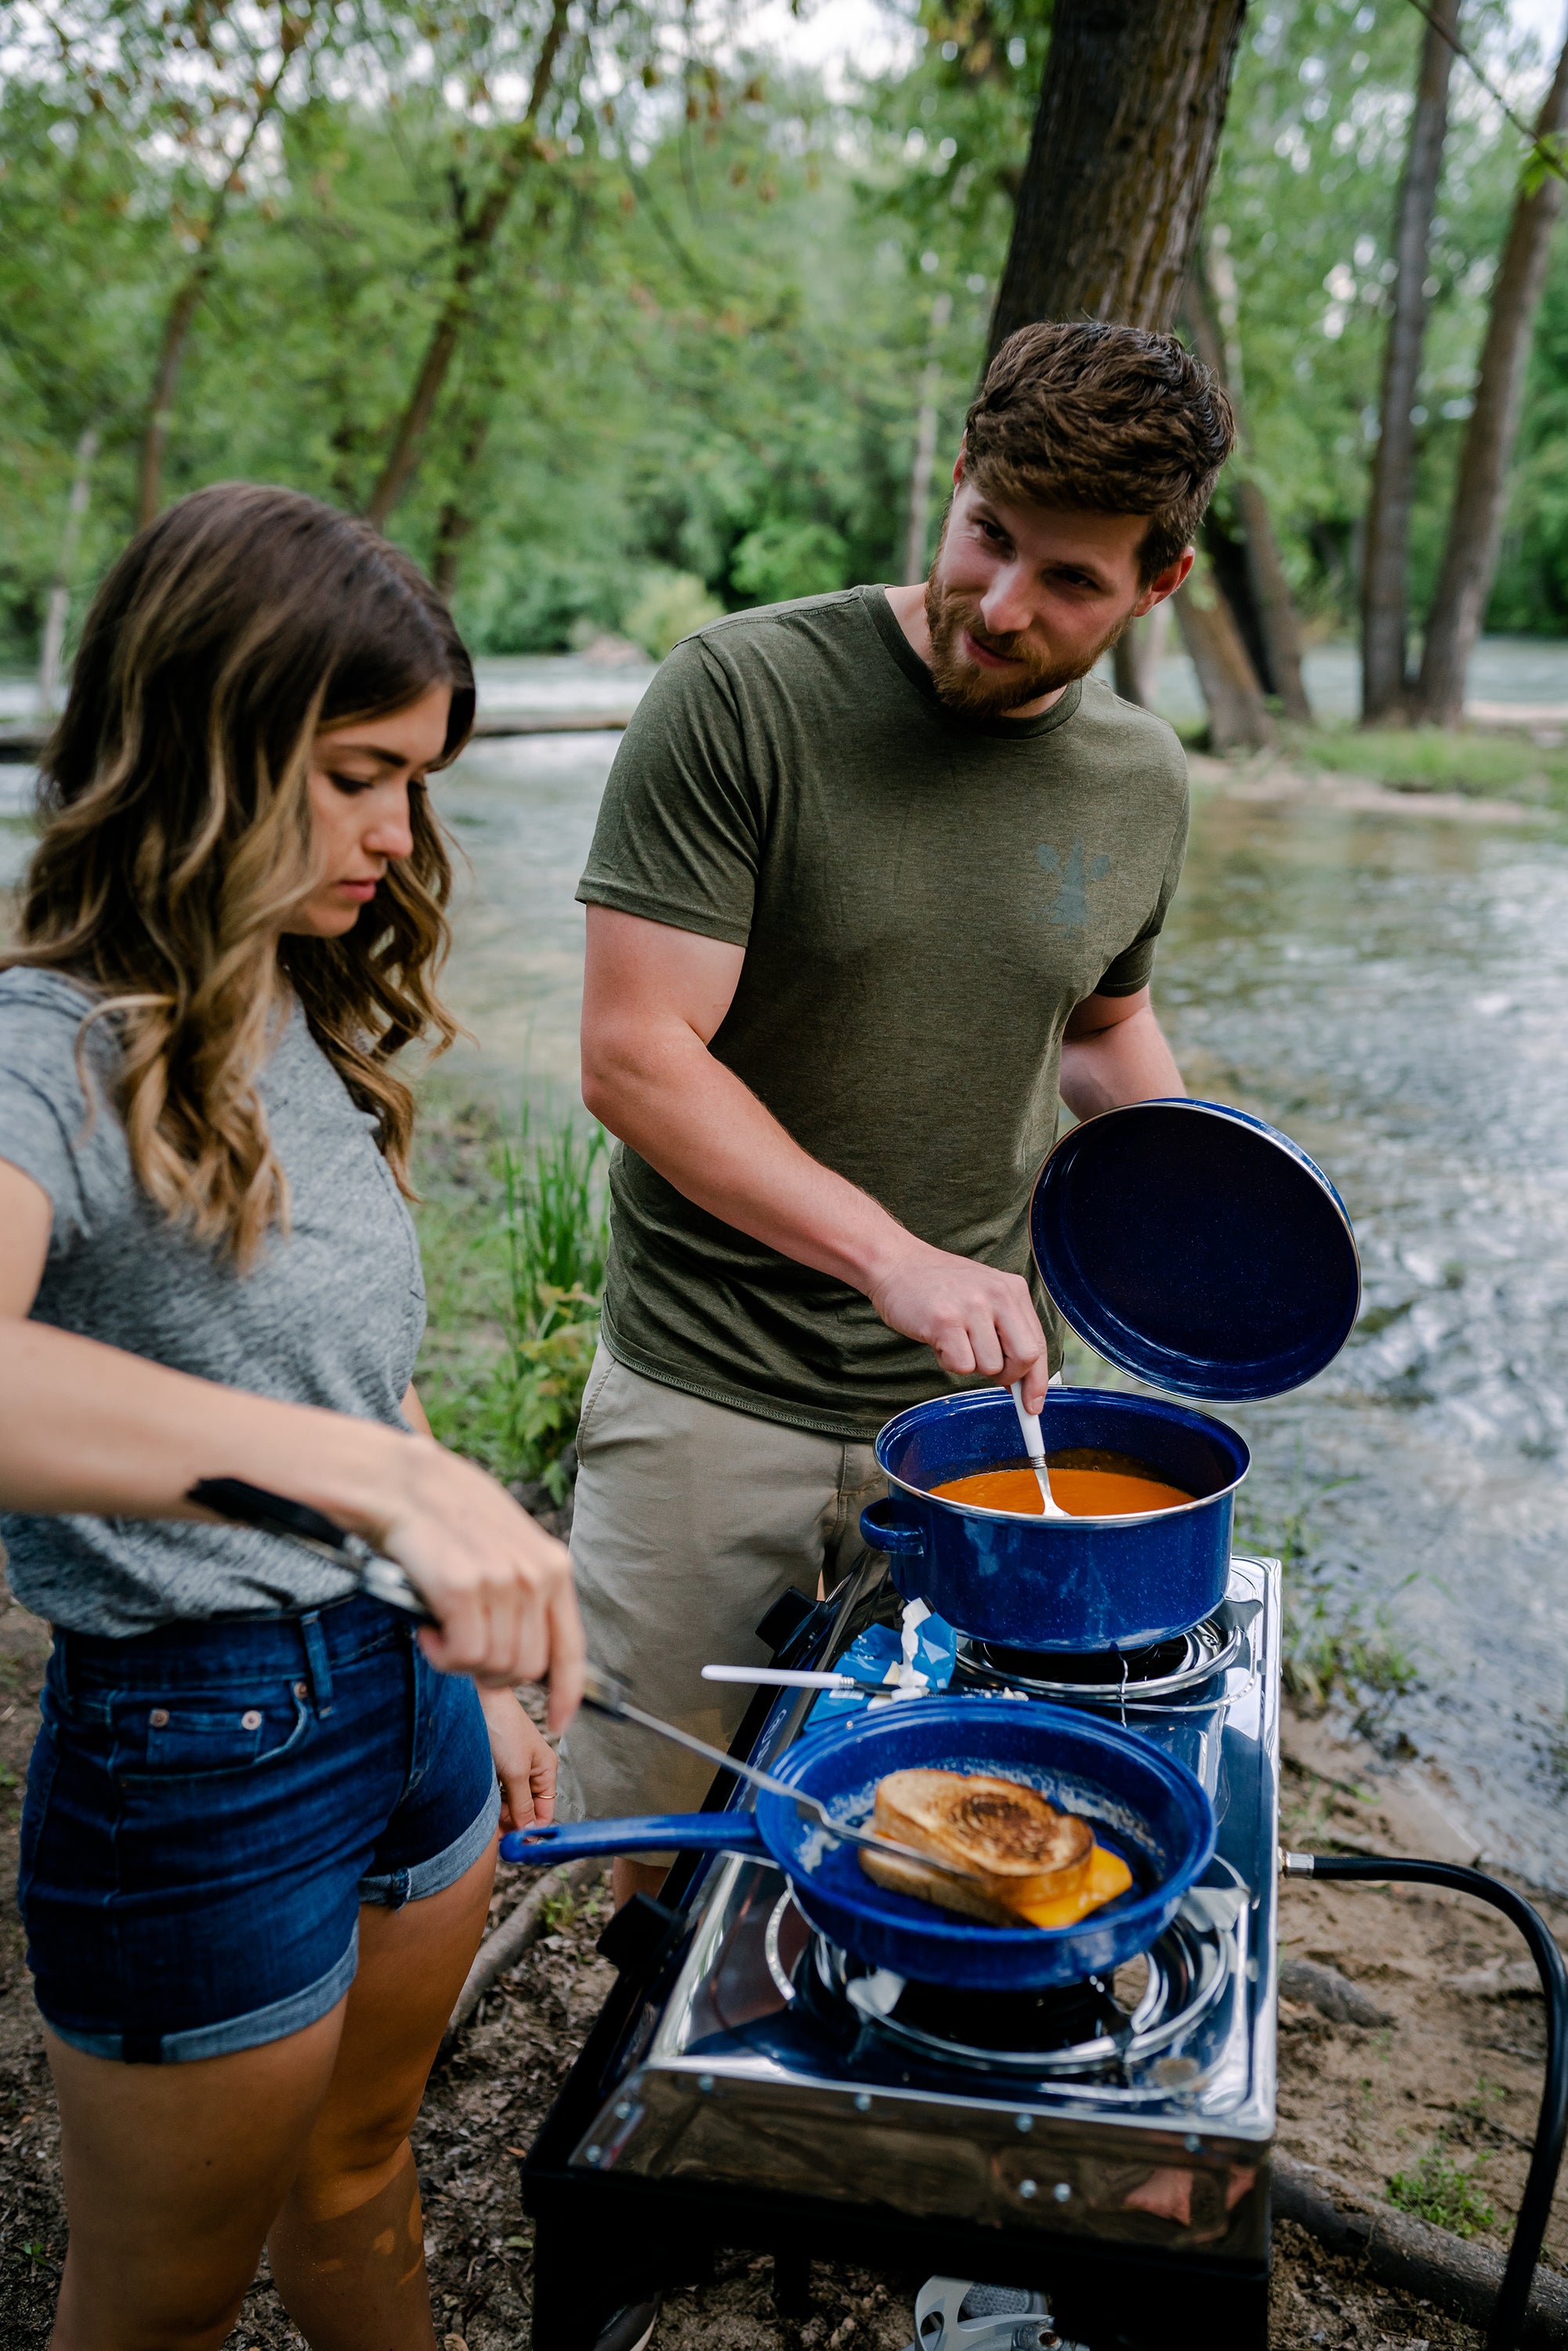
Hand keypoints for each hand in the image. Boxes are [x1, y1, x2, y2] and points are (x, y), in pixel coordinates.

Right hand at [367, 1438, 584, 1730]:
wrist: (398, 1482)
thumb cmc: (445, 1513)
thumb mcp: (506, 1543)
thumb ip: (524, 1590)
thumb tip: (529, 1652)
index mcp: (552, 1566)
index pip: (571, 1648)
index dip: (566, 1694)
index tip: (559, 1722)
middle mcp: (535, 1575)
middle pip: (527, 1668)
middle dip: (492, 1674)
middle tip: (460, 1650)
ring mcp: (502, 1582)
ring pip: (494, 1667)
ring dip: (461, 1661)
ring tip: (440, 1629)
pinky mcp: (463, 1589)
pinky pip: (463, 1656)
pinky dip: (441, 1655)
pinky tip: (427, 1628)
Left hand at [480, 1687, 557, 1830]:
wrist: (476, 1701)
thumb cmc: (502, 1727)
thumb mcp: (516, 1772)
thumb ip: (522, 1805)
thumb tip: (528, 1833)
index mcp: (546, 1770)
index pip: (545, 1811)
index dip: (532, 1830)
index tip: (516, 1845)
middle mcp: (532, 1771)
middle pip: (525, 1809)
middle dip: (511, 1822)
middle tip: (496, 1833)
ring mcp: (513, 1768)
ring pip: (508, 1802)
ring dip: (498, 1811)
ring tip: (486, 1814)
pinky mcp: (495, 1766)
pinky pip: (496, 1792)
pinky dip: (489, 1799)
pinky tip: (480, 1801)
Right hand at [867, 1237, 1050, 1413]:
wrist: (896, 1263)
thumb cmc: (939, 1286)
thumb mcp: (983, 1297)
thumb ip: (1006, 1332)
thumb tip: (1021, 1383)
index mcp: (1013, 1290)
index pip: (1038, 1343)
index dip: (1037, 1381)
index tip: (1033, 1405)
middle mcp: (998, 1295)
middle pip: (1025, 1358)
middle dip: (1008, 1376)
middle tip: (987, 1370)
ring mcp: (972, 1307)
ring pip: (990, 1366)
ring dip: (970, 1364)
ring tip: (953, 1340)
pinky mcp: (945, 1321)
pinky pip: (961, 1367)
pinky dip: (948, 1362)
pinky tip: (939, 1341)